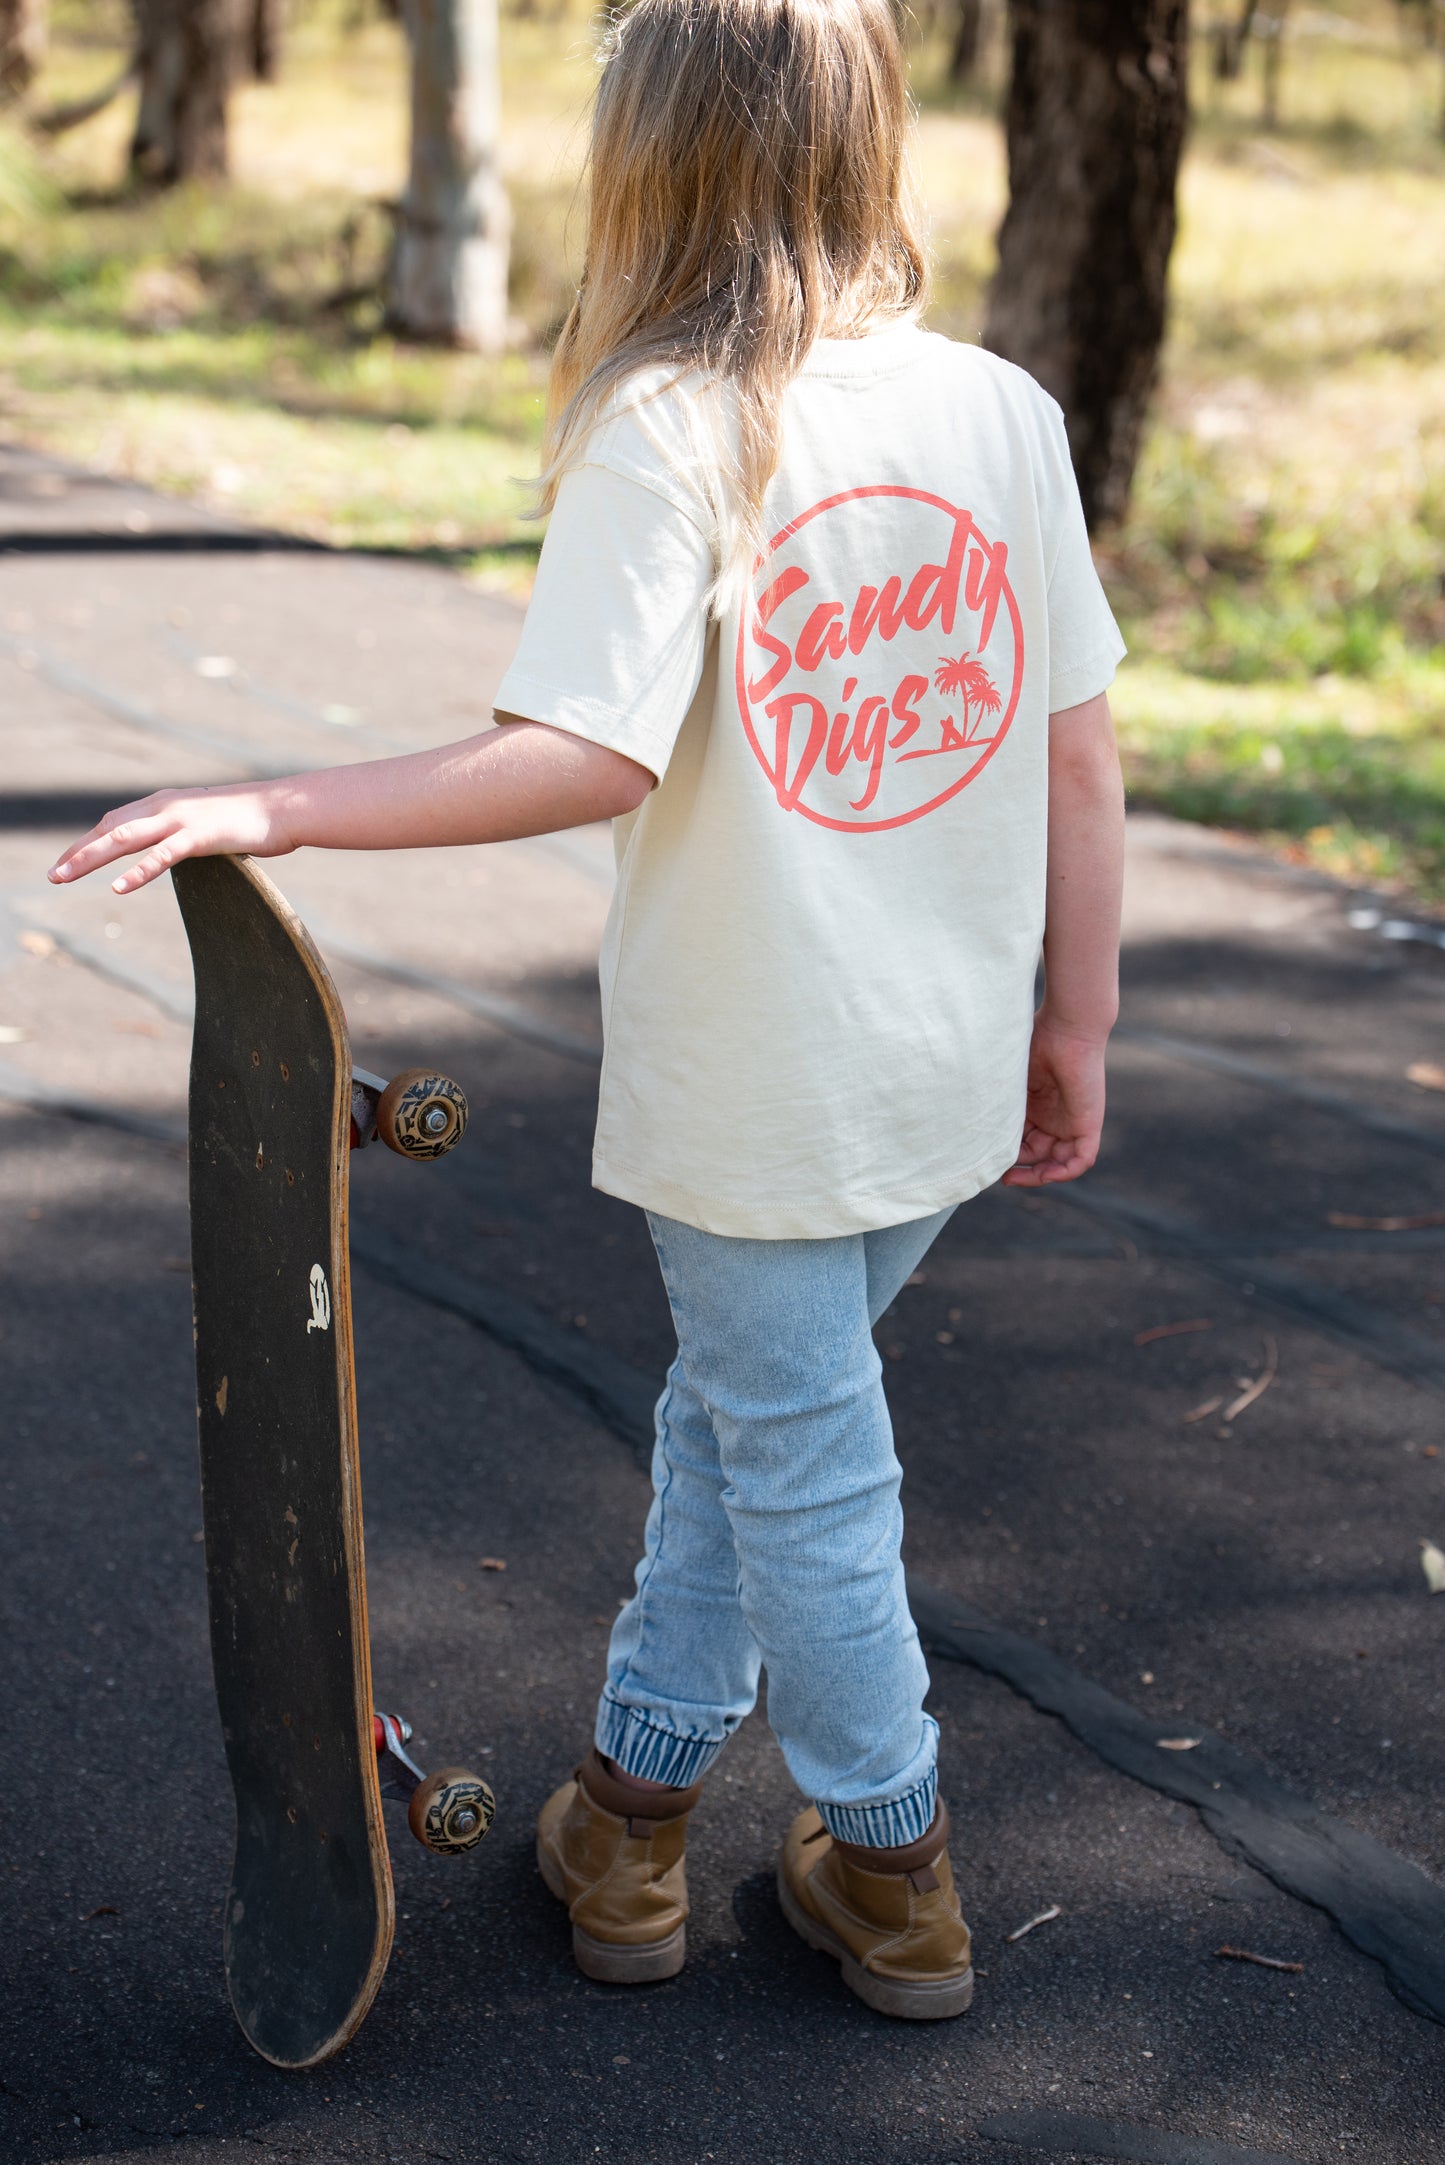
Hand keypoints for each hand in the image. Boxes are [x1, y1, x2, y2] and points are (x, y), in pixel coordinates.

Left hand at [47, 782, 295, 894]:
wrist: (285, 808)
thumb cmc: (251, 820)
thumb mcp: (208, 823)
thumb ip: (184, 833)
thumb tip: (173, 850)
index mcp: (165, 802)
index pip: (115, 821)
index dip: (87, 841)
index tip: (66, 861)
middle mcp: (165, 806)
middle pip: (109, 828)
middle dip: (78, 851)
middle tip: (53, 874)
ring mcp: (180, 820)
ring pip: (123, 839)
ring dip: (89, 858)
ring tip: (64, 877)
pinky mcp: (199, 836)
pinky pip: (161, 856)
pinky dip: (137, 872)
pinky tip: (118, 887)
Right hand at [1000, 1014, 1108, 1186]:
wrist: (1066, 1028)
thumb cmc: (1035, 1042)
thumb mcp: (1008, 1079)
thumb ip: (995, 1101)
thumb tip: (960, 1121)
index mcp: (1034, 1105)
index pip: (1020, 1138)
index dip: (1004, 1152)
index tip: (983, 1156)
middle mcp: (1053, 1116)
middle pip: (1036, 1153)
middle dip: (1016, 1165)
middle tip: (995, 1171)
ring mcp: (1071, 1122)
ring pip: (1057, 1161)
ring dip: (1036, 1175)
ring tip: (1012, 1178)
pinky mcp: (1088, 1124)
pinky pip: (1081, 1159)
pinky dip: (1063, 1172)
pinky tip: (1044, 1174)